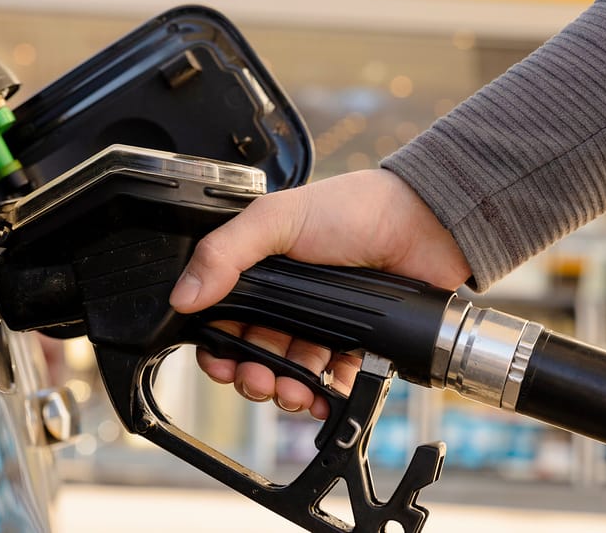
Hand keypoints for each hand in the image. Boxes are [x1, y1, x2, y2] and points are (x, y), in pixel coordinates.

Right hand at [169, 168, 470, 417]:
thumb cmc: (351, 209)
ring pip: (290, 371)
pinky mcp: (354, 342)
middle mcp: (286, 300)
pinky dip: (323, 394)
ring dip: (285, 389)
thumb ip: (224, 253)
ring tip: (291, 392)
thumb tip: (183, 294)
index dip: (218, 347)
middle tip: (258, 380)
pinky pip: (331, 379)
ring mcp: (320, 323)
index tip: (219, 363)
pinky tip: (320, 398)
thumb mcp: (275, 219)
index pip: (224, 319)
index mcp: (259, 271)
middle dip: (252, 374)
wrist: (422, 222)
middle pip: (255, 353)